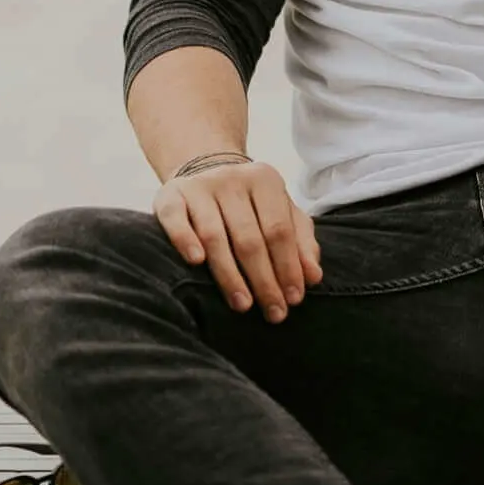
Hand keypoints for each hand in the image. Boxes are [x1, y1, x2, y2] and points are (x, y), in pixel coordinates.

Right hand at [153, 157, 321, 322]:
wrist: (204, 171)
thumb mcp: (281, 213)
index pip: (280, 231)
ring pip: (214, 235)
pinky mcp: (169, 195)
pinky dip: (185, 240)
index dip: (288, 267)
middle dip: (264, 280)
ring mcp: (200, 186)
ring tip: (243, 304)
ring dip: (229, 275)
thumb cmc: (250, 204)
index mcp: (265, 181)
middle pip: (250, 238)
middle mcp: (232, 179)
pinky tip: (196, 263)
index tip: (294, 299)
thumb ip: (301, 242)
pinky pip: (175, 219)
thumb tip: (313, 277)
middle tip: (273, 312)